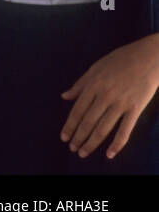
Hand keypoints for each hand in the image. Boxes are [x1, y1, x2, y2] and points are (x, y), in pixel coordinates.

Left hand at [61, 34, 158, 159]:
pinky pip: (125, 130)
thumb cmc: (119, 60)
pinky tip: (109, 154)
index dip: (69, 125)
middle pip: (88, 122)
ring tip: (83, 152)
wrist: (147, 57)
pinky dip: (117, 144)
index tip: (63, 137)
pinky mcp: (135, 108)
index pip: (77, 110)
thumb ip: (80, 84)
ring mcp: (120, 103)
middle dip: (78, 137)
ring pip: (102, 128)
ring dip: (91, 143)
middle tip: (72, 149)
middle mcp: (104, 96)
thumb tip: (64, 97)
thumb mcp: (95, 68)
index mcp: (92, 85)